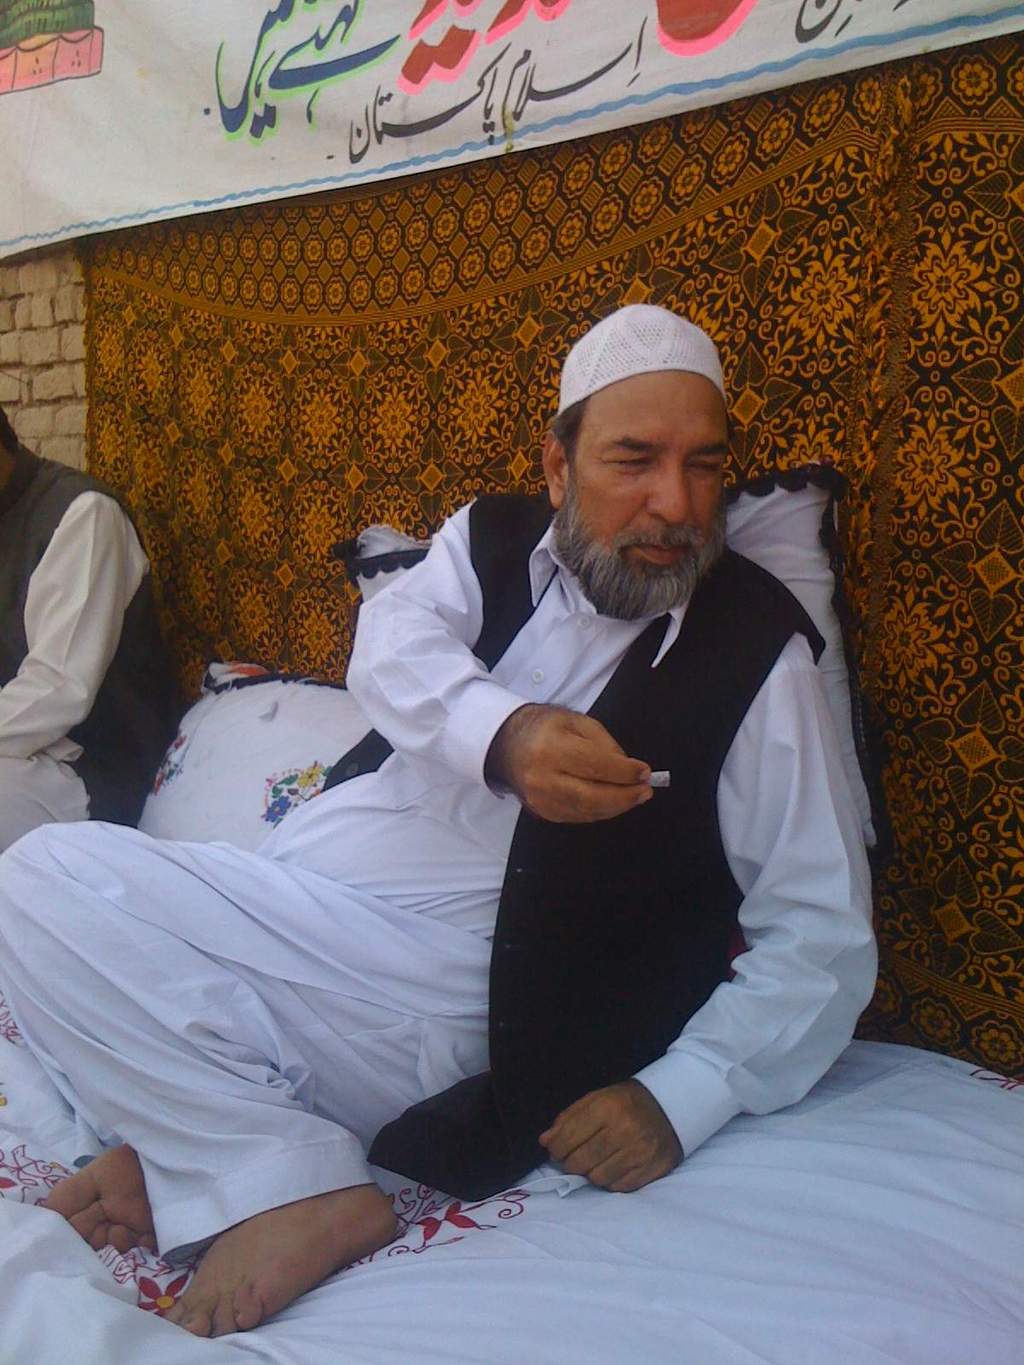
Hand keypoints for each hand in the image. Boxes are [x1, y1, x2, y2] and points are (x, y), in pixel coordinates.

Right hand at [485, 704, 651, 822]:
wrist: (508, 745)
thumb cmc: (545, 728)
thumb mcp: (576, 721)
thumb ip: (604, 743)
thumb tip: (628, 768)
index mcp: (550, 747)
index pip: (595, 765)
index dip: (624, 772)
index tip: (644, 771)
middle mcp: (542, 778)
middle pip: (592, 796)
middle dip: (625, 796)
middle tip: (646, 791)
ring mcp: (540, 800)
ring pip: (587, 811)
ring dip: (617, 806)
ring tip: (636, 796)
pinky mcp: (543, 813)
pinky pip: (579, 817)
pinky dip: (601, 811)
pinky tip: (614, 802)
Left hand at [538, 1080, 683, 1191]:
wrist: (670, 1106)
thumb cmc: (626, 1102)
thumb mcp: (596, 1099)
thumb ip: (568, 1118)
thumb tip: (546, 1142)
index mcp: (607, 1107)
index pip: (567, 1139)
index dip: (555, 1149)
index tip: (556, 1150)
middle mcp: (624, 1129)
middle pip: (580, 1163)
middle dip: (571, 1164)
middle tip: (574, 1159)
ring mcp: (641, 1151)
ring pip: (598, 1179)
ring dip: (591, 1174)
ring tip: (595, 1162)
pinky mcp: (653, 1168)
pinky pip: (619, 1187)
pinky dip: (611, 1181)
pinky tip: (613, 1167)